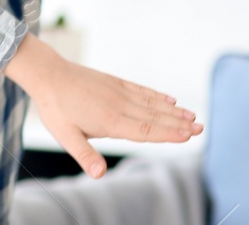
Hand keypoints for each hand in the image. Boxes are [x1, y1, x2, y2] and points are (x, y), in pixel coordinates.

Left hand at [4, 33, 201, 178]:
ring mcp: (118, 91)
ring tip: (193, 116)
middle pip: (154, 117)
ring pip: (150, 103)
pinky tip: (170, 99)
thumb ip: (85, 155)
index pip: (144, 130)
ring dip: (172, 110)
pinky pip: (140, 89)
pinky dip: (156, 95)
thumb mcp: (65, 135)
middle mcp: (118, 105)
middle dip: (178, 123)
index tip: (188, 135)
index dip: (167, 133)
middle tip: (202, 128)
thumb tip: (99, 175)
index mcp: (109, 121)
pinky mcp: (114, 82)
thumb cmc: (55, 108)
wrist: (47, 74)